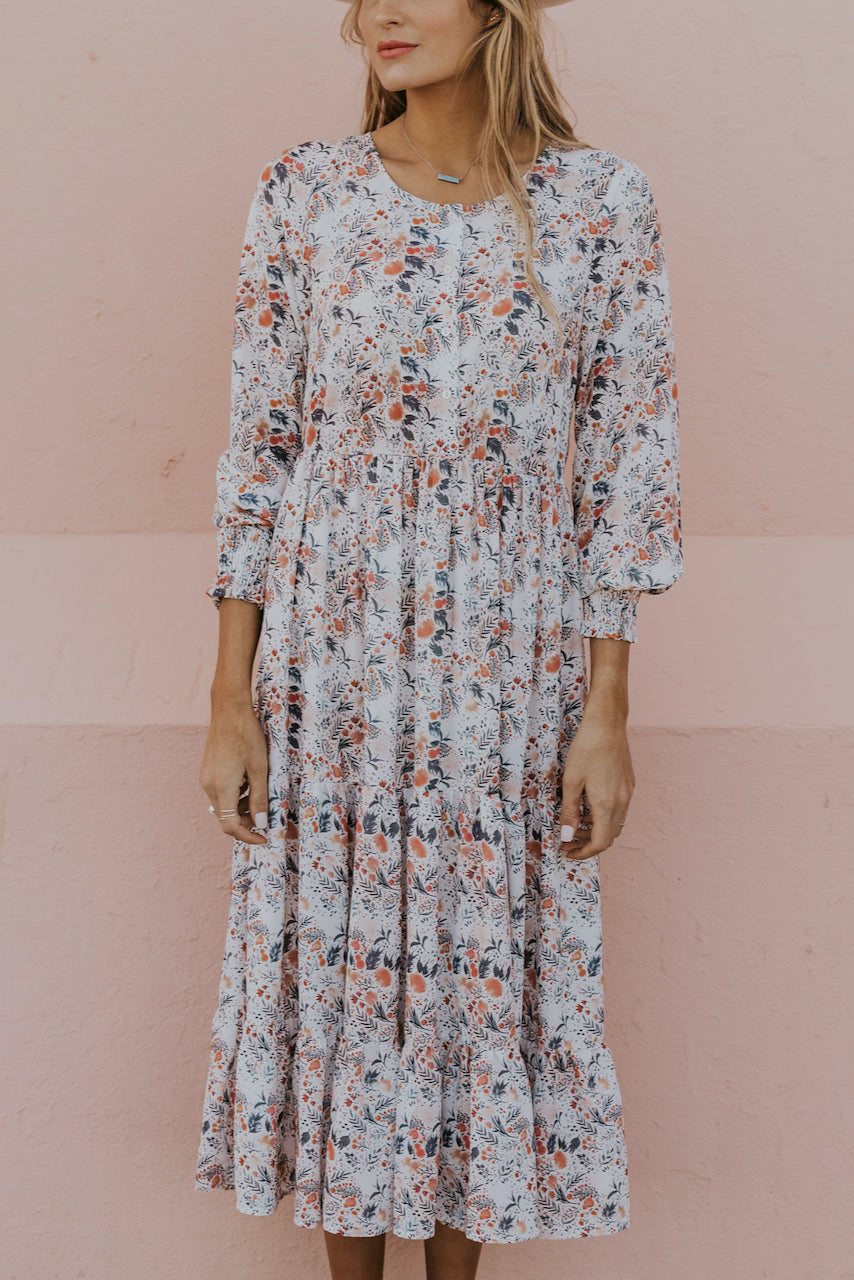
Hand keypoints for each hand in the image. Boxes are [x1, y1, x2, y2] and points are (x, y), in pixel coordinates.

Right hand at [199, 695, 268, 845]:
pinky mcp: (207, 771)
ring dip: (241, 808)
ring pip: (223, 805)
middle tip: (265, 816)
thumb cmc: (247, 737)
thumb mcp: (259, 769)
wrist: (229, 710)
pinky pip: (220, 792)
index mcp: (221, 788)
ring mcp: (206, 778)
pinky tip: (248, 782)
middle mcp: (209, 786)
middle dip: (245, 822)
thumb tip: (260, 824)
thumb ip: (259, 798)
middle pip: (225, 817)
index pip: (230, 826)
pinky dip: (235, 795)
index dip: (247, 836)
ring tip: (260, 794)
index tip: (263, 838)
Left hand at [558, 697, 634, 859]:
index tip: (568, 851)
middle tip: (569, 839)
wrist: (607, 724)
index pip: (600, 843)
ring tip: (576, 822)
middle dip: (589, 842)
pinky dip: (605, 815)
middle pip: (610, 836)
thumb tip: (567, 836)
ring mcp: (628, 792)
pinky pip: (620, 808)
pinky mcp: (629, 782)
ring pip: (616, 822)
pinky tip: (589, 804)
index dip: (584, 852)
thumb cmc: (586, 749)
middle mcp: (622, 801)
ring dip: (597, 828)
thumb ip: (569, 811)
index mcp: (607, 805)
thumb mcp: (571, 782)